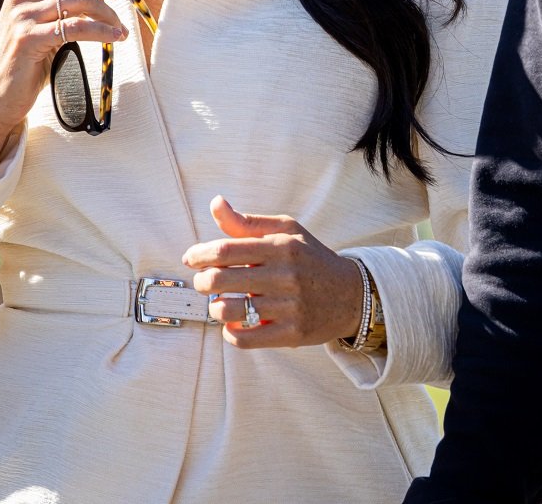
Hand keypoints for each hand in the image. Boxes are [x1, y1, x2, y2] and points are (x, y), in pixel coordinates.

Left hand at [183, 195, 364, 348]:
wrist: (350, 294)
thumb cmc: (310, 258)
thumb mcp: (286, 230)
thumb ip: (248, 221)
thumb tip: (216, 204)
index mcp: (281, 246)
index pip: (226, 249)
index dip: (200, 254)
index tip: (191, 258)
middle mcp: (285, 275)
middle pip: (221, 279)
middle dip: (202, 282)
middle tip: (203, 282)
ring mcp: (289, 307)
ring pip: (229, 311)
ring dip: (214, 308)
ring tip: (218, 302)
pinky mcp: (291, 334)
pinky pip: (245, 339)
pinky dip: (230, 333)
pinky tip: (232, 324)